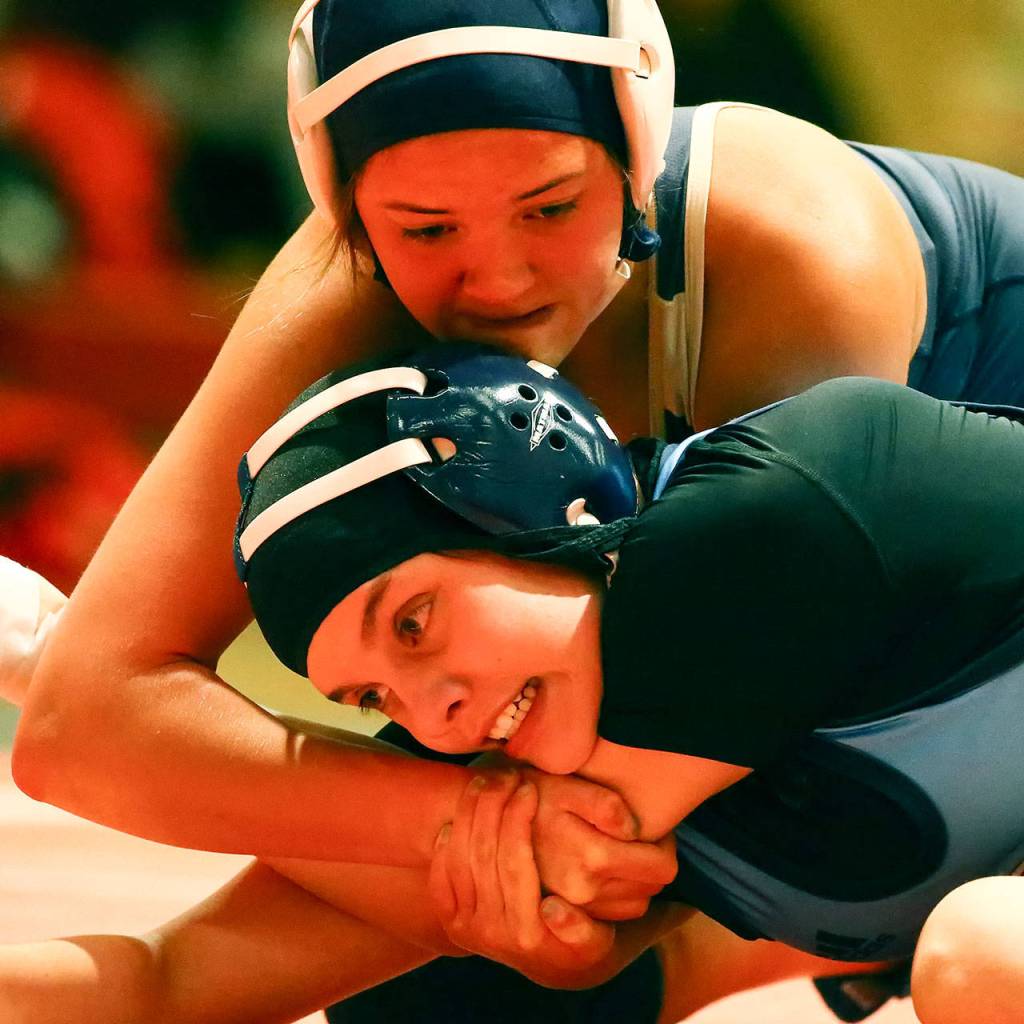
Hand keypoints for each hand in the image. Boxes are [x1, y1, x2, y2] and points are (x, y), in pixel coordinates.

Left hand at [429, 772, 615, 986]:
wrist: (553, 965)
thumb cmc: (583, 940)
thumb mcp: (595, 942)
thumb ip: (580, 930)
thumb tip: (551, 908)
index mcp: (528, 934)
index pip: (515, 863)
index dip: (518, 819)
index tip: (529, 787)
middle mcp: (491, 934)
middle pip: (484, 855)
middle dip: (493, 806)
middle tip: (506, 775)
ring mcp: (466, 928)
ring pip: (459, 859)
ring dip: (469, 814)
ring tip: (485, 782)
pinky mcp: (451, 922)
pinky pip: (440, 876)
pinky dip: (445, 845)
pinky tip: (460, 817)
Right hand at [524, 766, 677, 919]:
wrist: (490, 821)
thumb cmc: (535, 796)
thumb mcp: (570, 787)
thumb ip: (607, 805)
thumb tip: (635, 830)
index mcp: (592, 859)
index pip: (661, 868)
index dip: (666, 846)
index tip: (654, 831)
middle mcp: (585, 892)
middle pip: (650, 889)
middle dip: (651, 864)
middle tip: (637, 838)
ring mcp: (574, 908)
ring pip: (634, 905)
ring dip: (635, 882)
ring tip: (619, 852)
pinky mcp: (565, 916)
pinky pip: (612, 914)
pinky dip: (616, 895)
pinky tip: (600, 869)